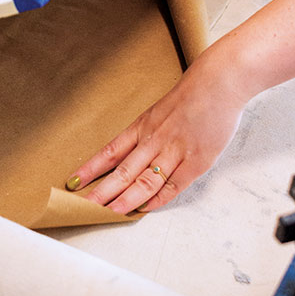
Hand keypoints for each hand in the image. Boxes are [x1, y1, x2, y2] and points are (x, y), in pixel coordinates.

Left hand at [65, 55, 245, 213]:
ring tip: (109, 213)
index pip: (110, 151)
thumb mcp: (161, 110)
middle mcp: (154, 139)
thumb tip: (134, 152)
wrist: (220, 82)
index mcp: (143, 126)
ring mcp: (175, 151)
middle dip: (103, 190)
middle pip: (123, 170)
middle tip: (85, 206)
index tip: (74, 181)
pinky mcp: (197, 161)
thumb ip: (148, 132)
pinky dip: (158, 198)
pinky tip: (144, 208)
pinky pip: (174, 185)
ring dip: (126, 199)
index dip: (91, 168)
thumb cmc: (192, 95)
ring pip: (145, 180)